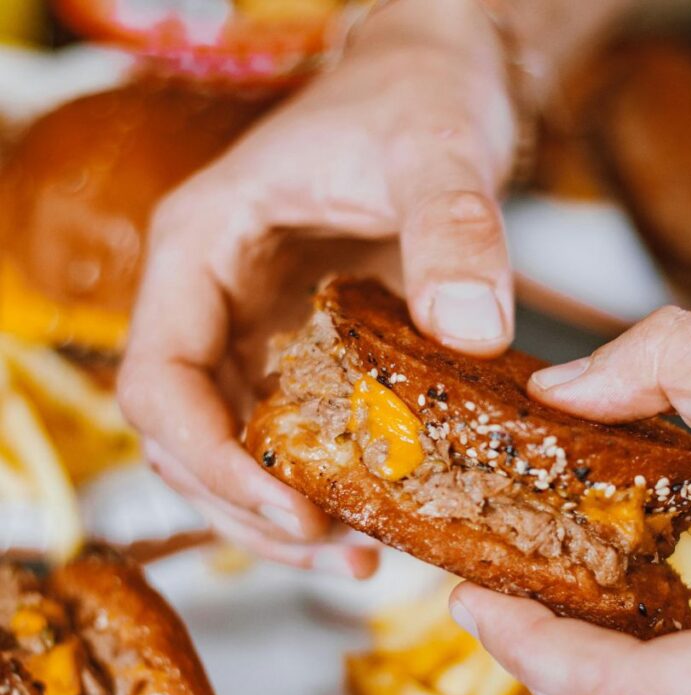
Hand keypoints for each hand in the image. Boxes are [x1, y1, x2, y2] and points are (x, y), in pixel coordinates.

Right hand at [118, 0, 517, 573]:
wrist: (439, 82)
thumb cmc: (416, 97)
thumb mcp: (435, 149)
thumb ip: (453, 229)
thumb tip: (472, 331)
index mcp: (203, 247)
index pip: (159, 377)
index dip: (209, 458)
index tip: (291, 509)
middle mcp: (215, 297)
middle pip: (188, 435)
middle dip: (250, 508)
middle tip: (341, 557)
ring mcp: (258, 326)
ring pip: (237, 447)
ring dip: (285, 513)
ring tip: (363, 557)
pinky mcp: (308, 345)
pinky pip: (296, 430)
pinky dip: (328, 481)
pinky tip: (382, 513)